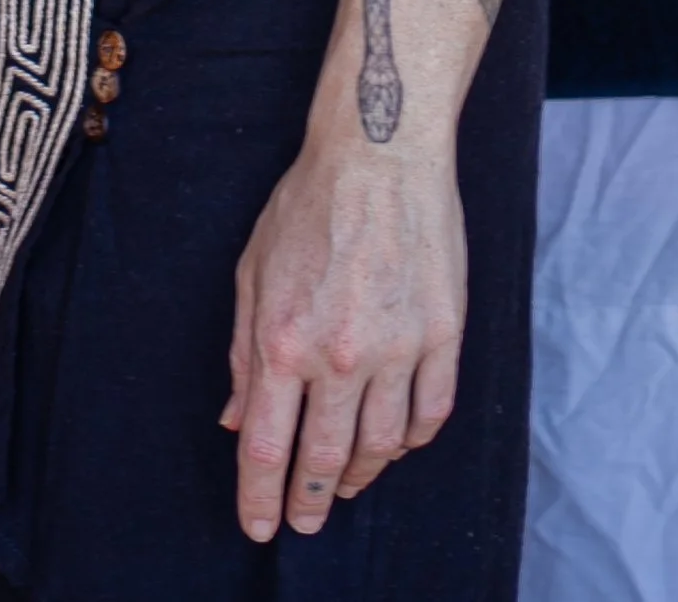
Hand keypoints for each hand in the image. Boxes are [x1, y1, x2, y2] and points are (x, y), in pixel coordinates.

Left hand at [224, 135, 466, 543]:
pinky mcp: (443, 334)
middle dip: (308, 504)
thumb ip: (243, 352)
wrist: (379, 152)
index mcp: (284, 339)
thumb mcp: (252, 271)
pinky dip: (412, 439)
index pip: (266, 447)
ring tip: (344, 484)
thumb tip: (235, 419)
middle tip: (304, 523)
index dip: (260, 498)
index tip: (259, 526)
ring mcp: (397, 348)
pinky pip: (430, 413)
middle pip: (323, 461)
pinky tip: (396, 441)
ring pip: (381, 446)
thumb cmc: (308, 204)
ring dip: (359, 475)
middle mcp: (341, 355)